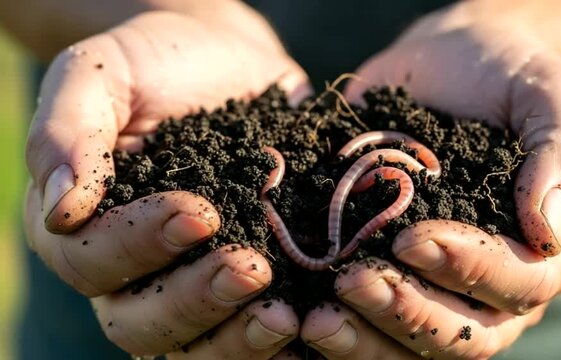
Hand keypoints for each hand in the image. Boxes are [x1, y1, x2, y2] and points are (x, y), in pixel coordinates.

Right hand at [24, 10, 308, 357]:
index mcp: (85, 225)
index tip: (198, 212)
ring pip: (196, 343)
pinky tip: (309, 327)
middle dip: (196, 301)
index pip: (91, 261)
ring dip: (237, 338)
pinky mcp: (246, 277)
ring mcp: (191, 278)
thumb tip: (63, 208)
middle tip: (251, 269)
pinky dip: (274, 339)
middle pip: (141, 322)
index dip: (139, 246)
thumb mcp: (102, 73)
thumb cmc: (156, 61)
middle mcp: (132, 267)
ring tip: (284, 316)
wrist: (226, 62)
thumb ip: (68, 131)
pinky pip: (248, 330)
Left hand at [300, 4, 560, 358]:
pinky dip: (340, 328)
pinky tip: (300, 316)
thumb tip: (548, 228)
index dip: (468, 269)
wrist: (443, 66)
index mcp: (553, 248)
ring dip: (366, 336)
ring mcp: (444, 284)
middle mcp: (500, 281)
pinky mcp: (395, 273)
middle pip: (465, 333)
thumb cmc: (503, 75)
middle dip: (407, 314)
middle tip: (351, 283)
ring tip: (317, 317)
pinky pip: (372, 323)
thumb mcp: (550, 93)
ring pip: (416, 343)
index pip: (521, 282)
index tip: (413, 238)